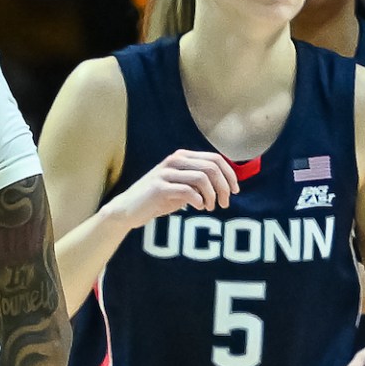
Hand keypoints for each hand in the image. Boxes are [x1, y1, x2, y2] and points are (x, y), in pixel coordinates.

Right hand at [105, 150, 237, 231]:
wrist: (129, 209)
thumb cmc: (159, 199)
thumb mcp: (183, 186)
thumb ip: (201, 182)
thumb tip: (227, 185)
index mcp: (182, 157)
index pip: (215, 159)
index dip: (230, 174)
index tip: (235, 191)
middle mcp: (174, 160)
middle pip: (212, 167)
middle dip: (224, 187)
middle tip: (225, 203)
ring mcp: (166, 173)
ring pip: (202, 178)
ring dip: (212, 196)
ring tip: (210, 207)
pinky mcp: (159, 188)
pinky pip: (188, 191)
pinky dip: (199, 201)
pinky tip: (198, 208)